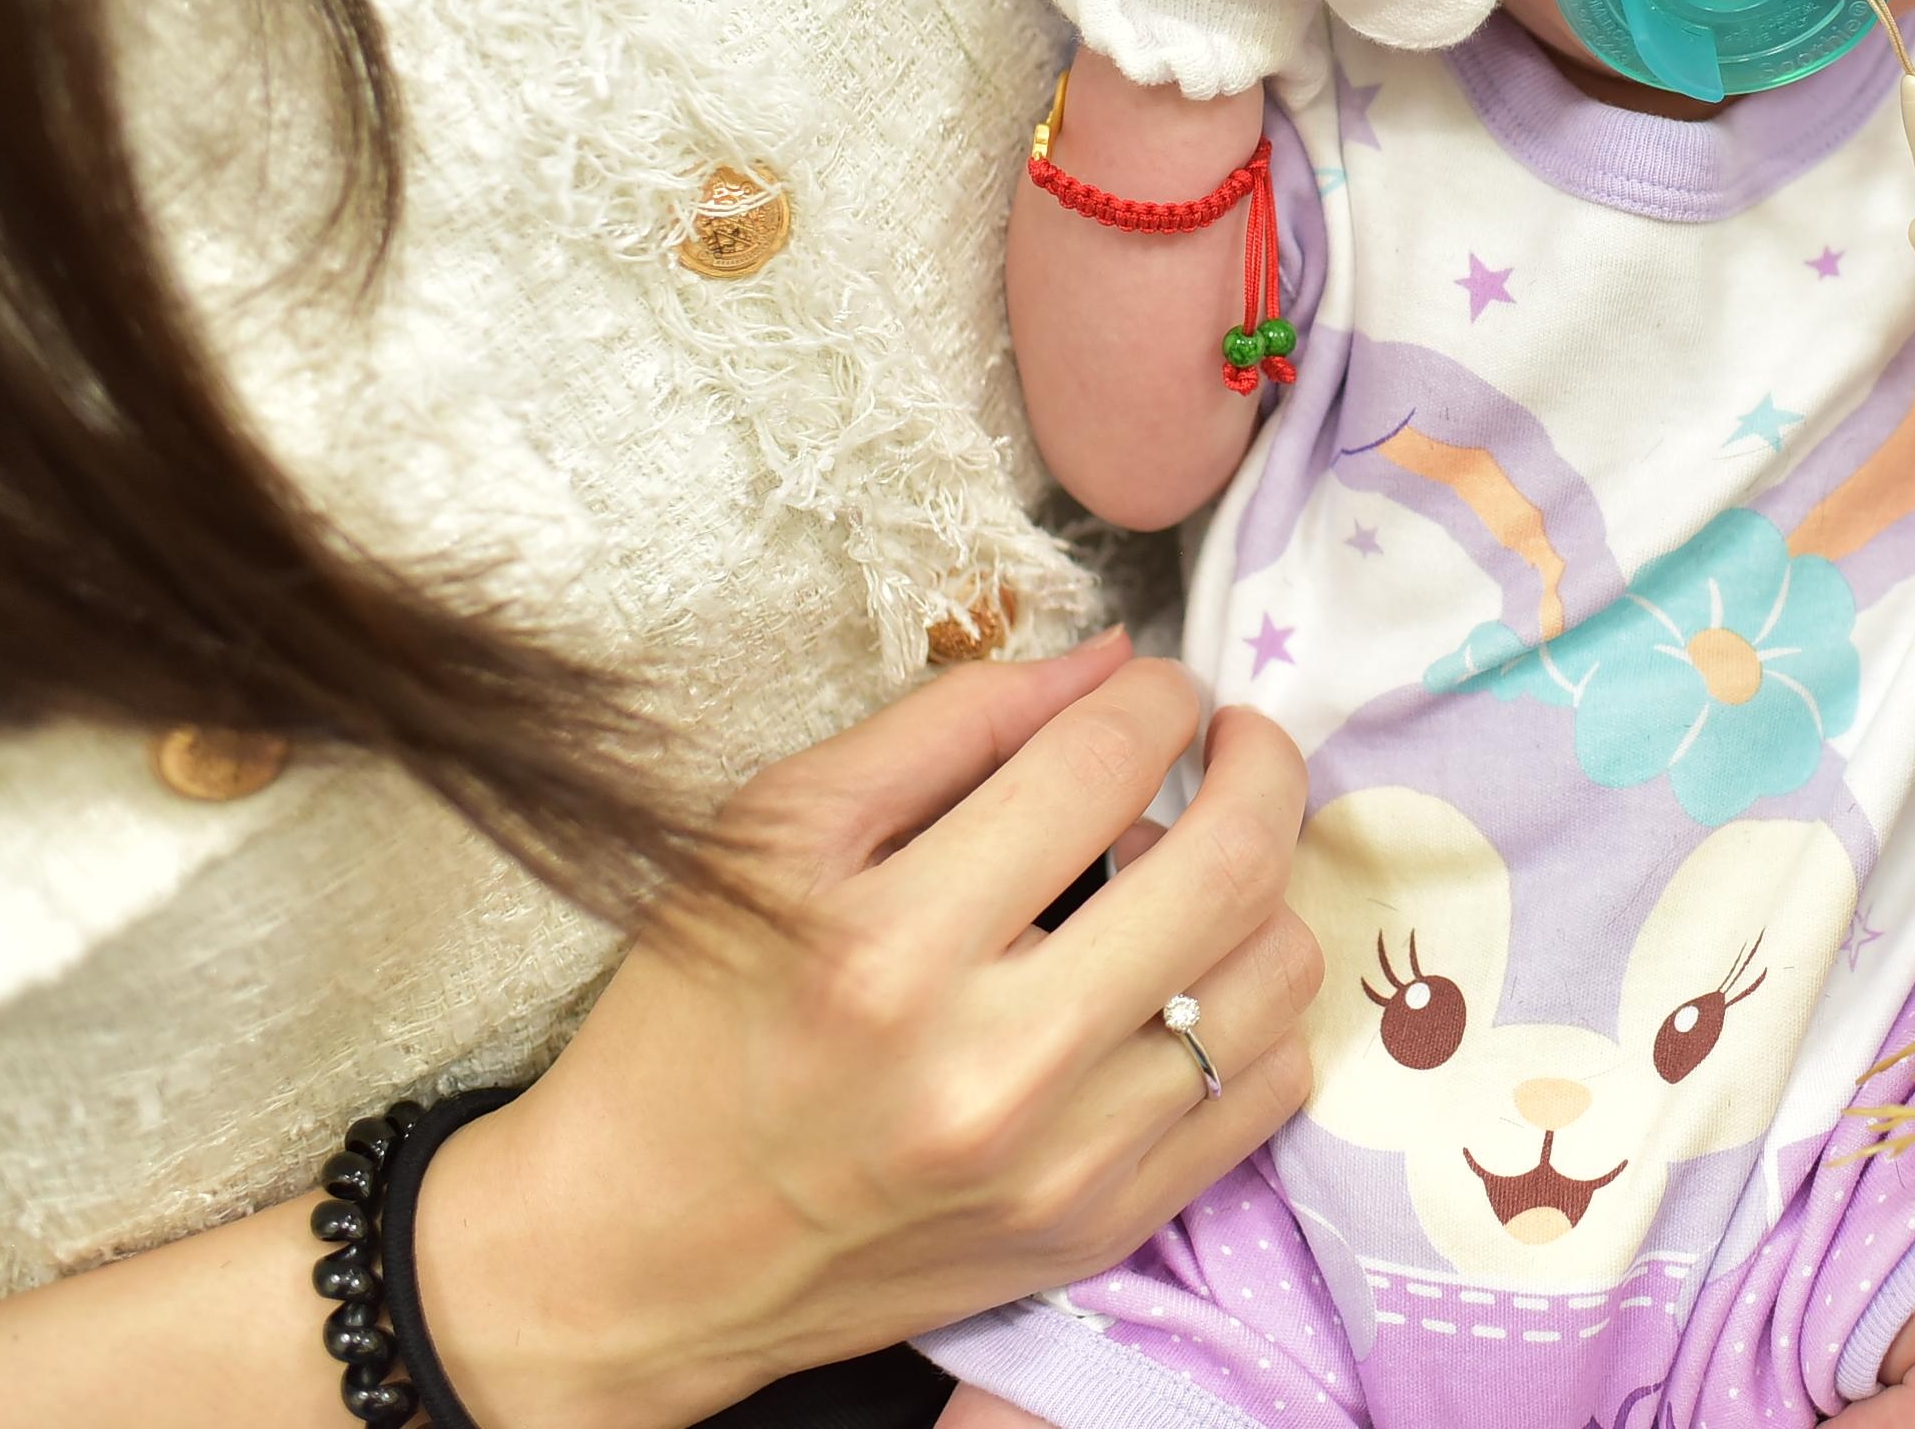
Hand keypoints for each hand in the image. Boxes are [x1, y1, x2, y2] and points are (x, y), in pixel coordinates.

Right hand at [417, 635, 1319, 1427]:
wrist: (639, 1255)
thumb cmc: (694, 1020)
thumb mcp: (772, 835)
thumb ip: (946, 725)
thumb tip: (1108, 659)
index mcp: (887, 948)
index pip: (1099, 764)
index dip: (1154, 695)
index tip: (1154, 688)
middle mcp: (990, 1067)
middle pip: (1229, 868)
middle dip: (1261, 765)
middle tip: (1235, 742)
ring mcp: (1062, 1165)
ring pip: (1275, 976)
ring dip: (1261, 890)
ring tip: (1190, 871)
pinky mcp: (1100, 1230)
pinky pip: (1268, 1088)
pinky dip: (1254, 1006)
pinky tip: (1187, 976)